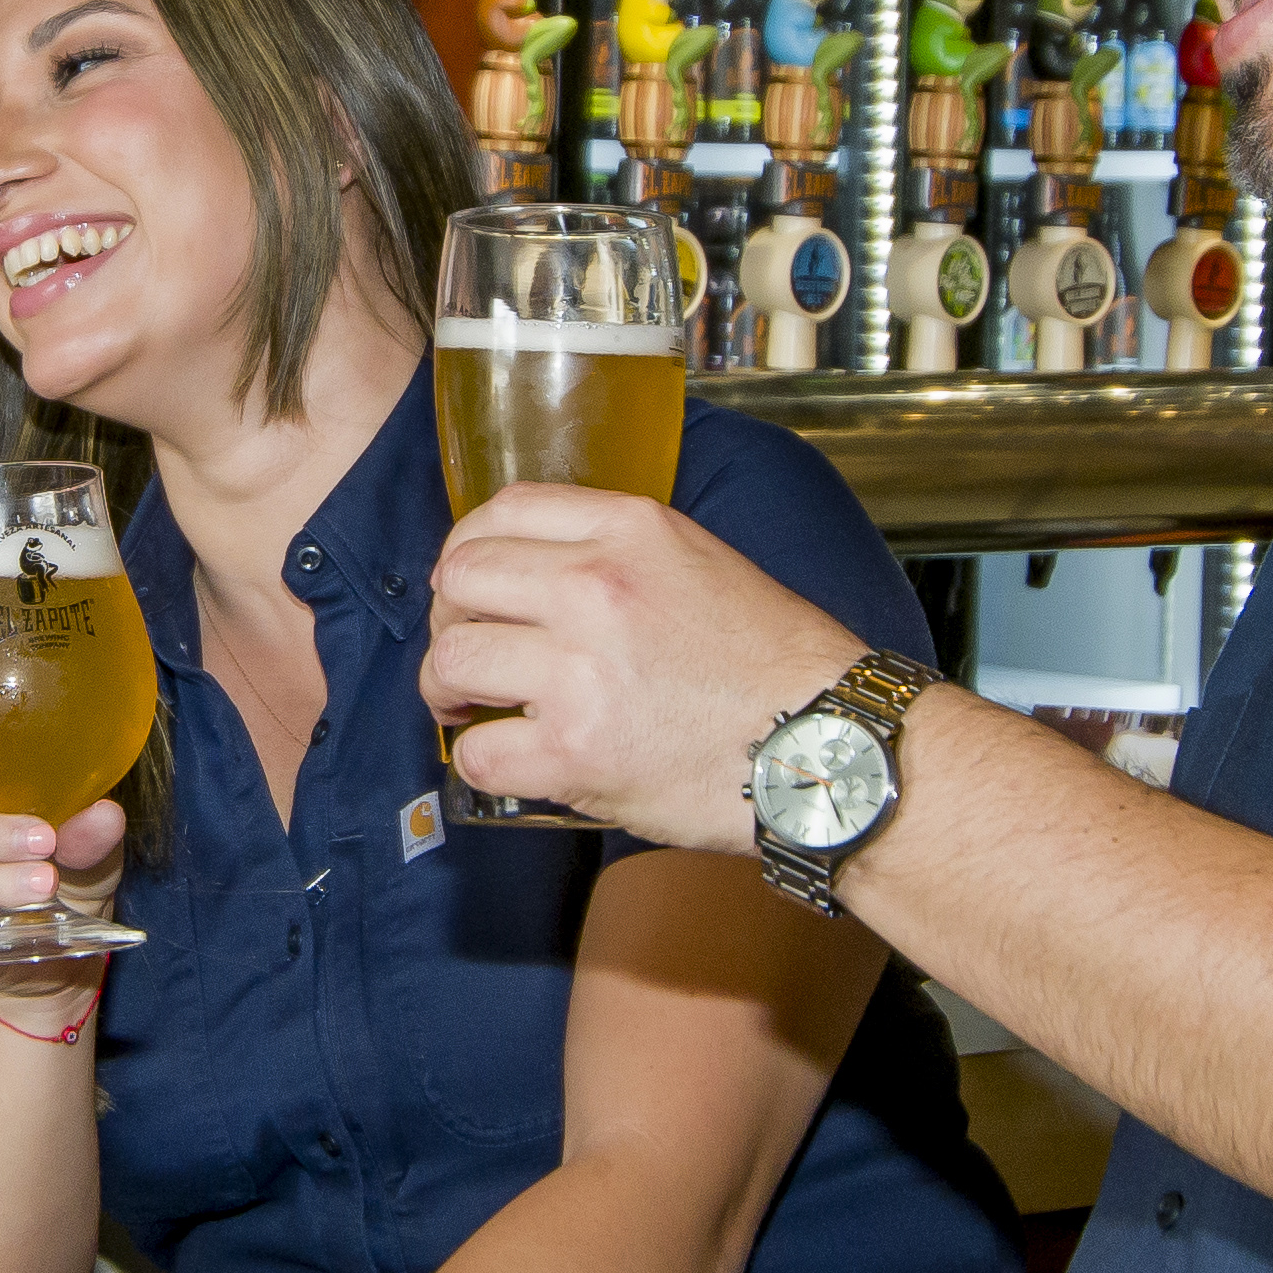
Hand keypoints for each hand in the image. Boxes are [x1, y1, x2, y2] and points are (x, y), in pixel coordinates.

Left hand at [416, 486, 862, 847]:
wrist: (825, 746)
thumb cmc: (774, 665)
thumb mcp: (701, 562)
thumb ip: (619, 554)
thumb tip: (540, 574)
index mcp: (630, 531)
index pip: (503, 509)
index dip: (467, 549)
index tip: (469, 585)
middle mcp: (595, 587)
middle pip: (461, 579)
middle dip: (450, 619)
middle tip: (468, 654)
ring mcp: (580, 670)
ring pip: (451, 660)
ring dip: (447, 690)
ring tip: (471, 708)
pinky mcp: (575, 751)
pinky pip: (479, 753)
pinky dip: (483, 762)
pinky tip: (512, 760)